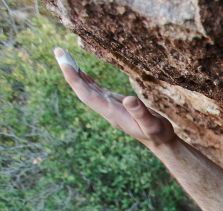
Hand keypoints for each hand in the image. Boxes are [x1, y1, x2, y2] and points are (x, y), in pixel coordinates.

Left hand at [53, 47, 175, 147]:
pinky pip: (95, 90)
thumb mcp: (152, 124)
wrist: (160, 142)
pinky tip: (80, 72)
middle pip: (82, 89)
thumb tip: (128, 99)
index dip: (75, 79)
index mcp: (112, 112)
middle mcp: (106, 109)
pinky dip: (86, 79)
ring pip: (87, 88)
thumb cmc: (158, 134)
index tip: (64, 62)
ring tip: (63, 56)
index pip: (87, 94)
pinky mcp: (114, 104)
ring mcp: (109, 106)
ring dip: (75, 73)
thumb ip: (140, 113)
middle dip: (70, 71)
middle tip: (58, 51)